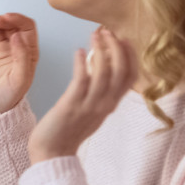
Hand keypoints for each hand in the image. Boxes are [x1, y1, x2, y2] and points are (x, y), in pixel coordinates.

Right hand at [0, 13, 38, 115]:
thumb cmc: (7, 98)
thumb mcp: (19, 80)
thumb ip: (22, 57)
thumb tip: (17, 35)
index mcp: (29, 53)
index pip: (27, 27)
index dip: (18, 19)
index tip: (7, 19)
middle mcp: (17, 47)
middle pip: (12, 23)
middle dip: (2, 19)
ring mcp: (2, 47)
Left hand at [28, 27, 136, 163]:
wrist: (53, 152)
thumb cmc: (70, 129)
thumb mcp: (93, 110)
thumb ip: (101, 92)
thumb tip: (103, 66)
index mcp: (111, 105)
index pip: (131, 77)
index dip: (131, 56)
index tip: (125, 39)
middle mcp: (105, 105)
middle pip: (121, 71)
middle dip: (117, 48)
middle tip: (108, 31)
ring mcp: (89, 105)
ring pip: (103, 73)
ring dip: (100, 50)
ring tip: (95, 35)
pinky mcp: (72, 105)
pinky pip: (81, 79)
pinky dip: (81, 63)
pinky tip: (78, 51)